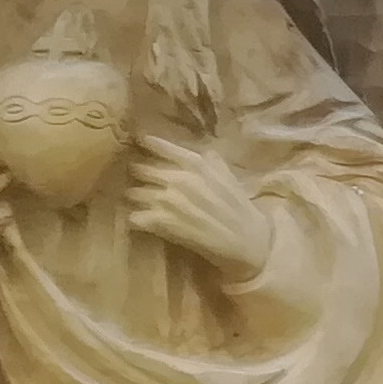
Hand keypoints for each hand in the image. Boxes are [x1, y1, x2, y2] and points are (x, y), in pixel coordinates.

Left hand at [126, 139, 271, 280]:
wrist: (248, 243)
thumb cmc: (243, 211)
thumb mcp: (231, 180)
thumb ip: (214, 164)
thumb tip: (204, 151)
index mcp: (197, 165)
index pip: (163, 147)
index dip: (149, 144)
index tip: (140, 140)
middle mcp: (178, 178)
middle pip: (141, 169)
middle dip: (139, 174)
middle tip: (142, 180)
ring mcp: (168, 201)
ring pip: (134, 193)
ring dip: (136, 198)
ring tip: (143, 203)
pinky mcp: (162, 224)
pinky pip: (135, 217)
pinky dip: (137, 219)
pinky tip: (144, 221)